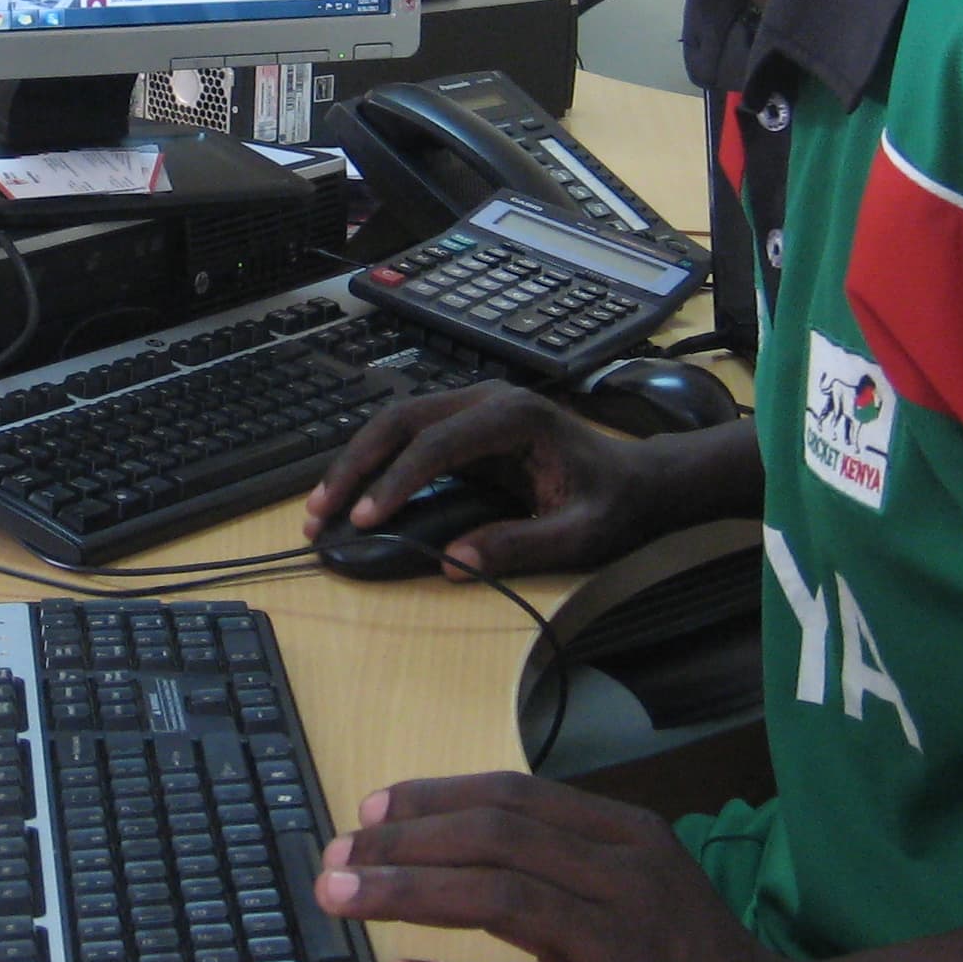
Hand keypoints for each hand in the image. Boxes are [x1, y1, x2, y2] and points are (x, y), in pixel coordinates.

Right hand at [298, 381, 732, 576]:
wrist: (642, 482)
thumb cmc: (615, 505)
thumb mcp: (578, 536)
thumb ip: (519, 546)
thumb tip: (454, 561)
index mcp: (517, 417)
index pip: (439, 441)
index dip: (398, 479)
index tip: (367, 518)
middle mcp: (489, 400)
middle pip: (402, 420)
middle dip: (356, 465)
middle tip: (320, 510)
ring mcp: (474, 407)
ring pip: (395, 422)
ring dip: (355, 461)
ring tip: (320, 505)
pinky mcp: (465, 425)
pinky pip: (408, 436)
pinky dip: (374, 462)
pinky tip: (351, 495)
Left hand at [314, 772, 821, 961]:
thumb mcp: (642, 882)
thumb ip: (566, 856)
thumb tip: (457, 840)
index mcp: (626, 836)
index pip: (510, 797)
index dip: (431, 799)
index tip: (369, 812)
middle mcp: (624, 876)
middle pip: (492, 836)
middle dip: (401, 842)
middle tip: (335, 858)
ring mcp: (622, 944)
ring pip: (498, 896)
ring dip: (407, 893)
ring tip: (342, 898)